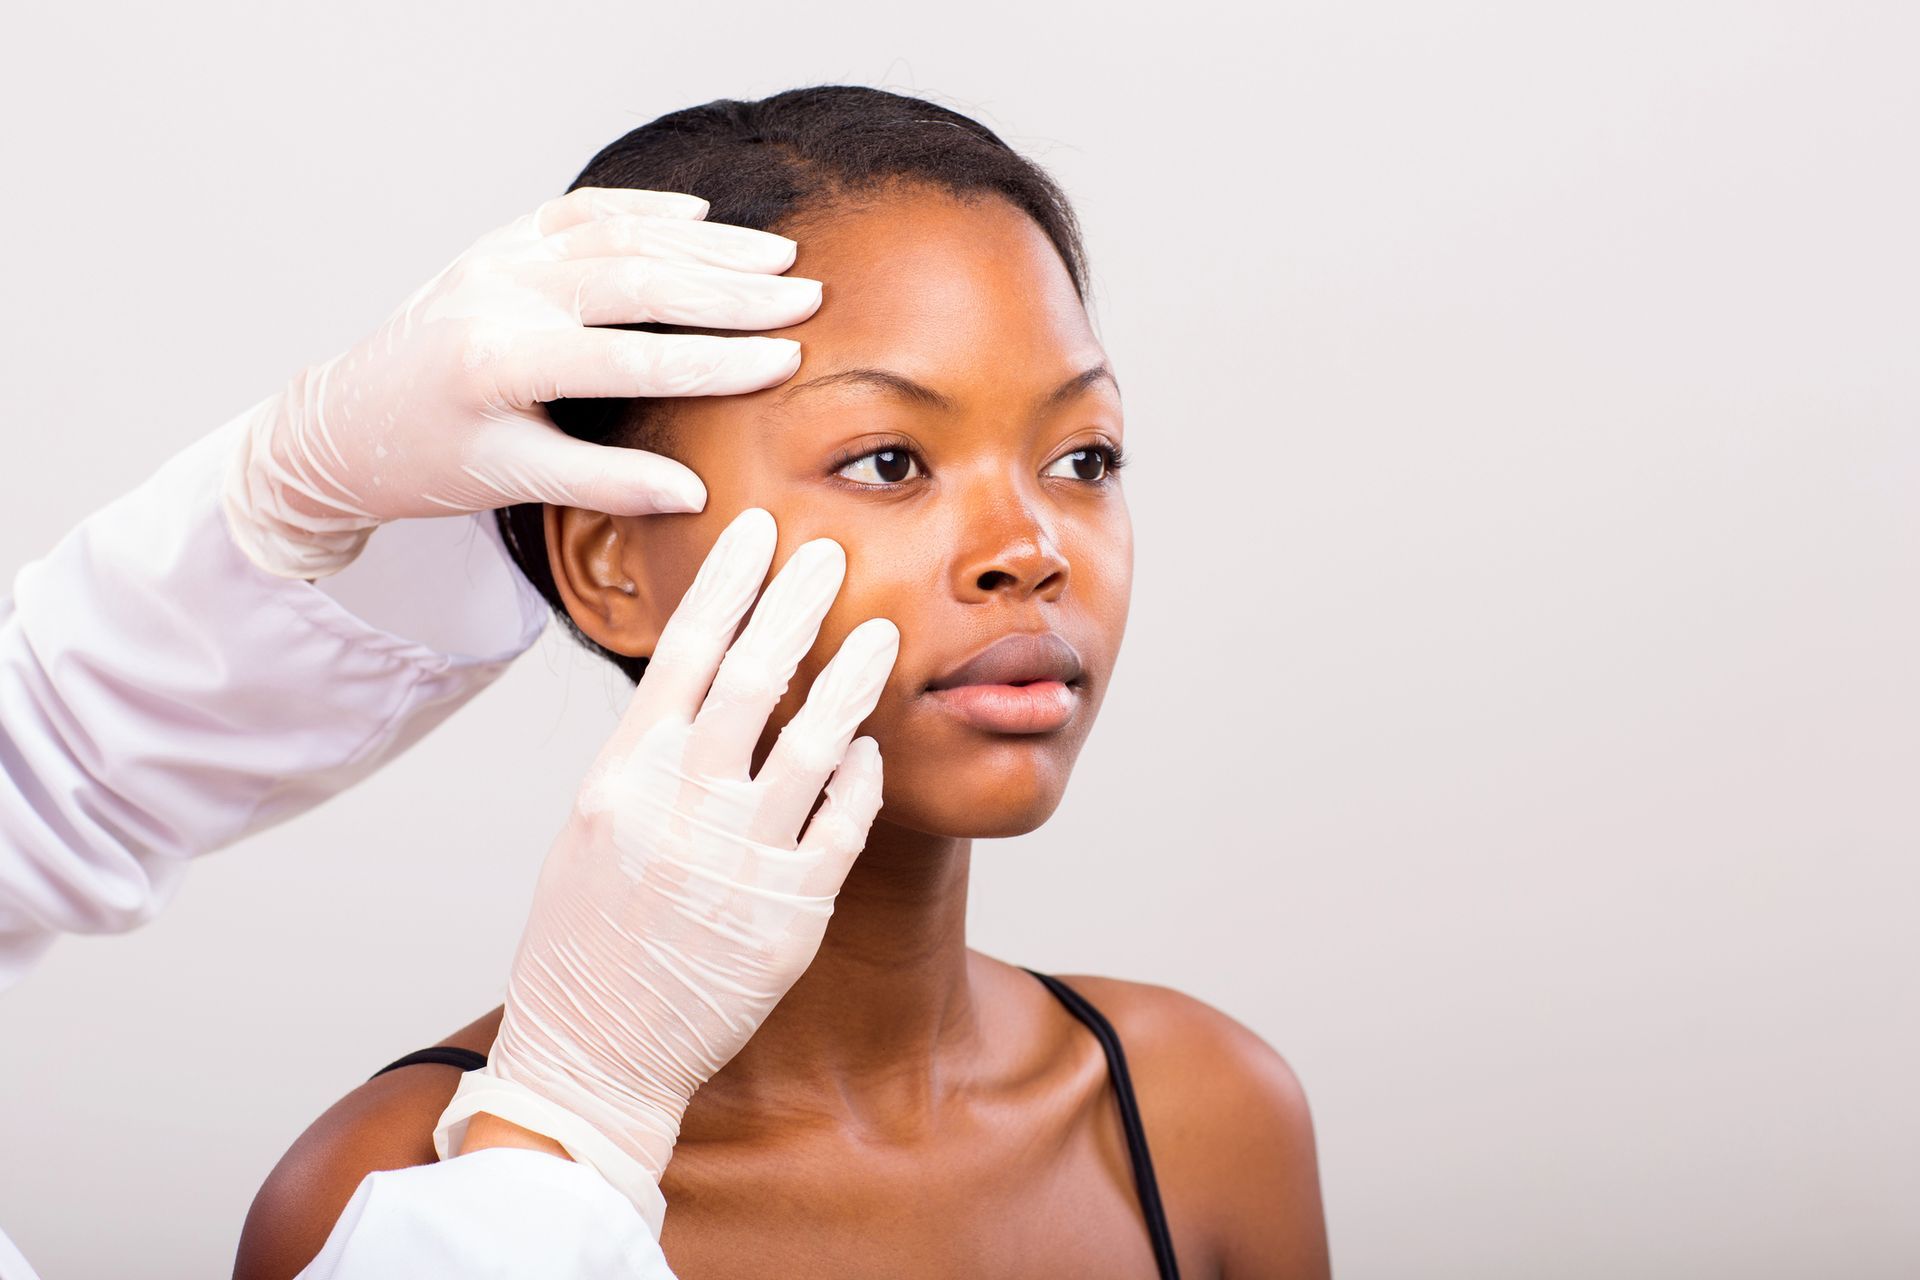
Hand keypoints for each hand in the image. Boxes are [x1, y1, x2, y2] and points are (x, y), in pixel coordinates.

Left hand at [221, 187, 820, 577]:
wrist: (342, 423)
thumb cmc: (427, 464)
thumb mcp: (514, 484)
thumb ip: (607, 484)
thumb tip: (695, 494)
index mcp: (501, 364)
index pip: (633, 359)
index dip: (717, 361)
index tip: (785, 359)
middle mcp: (499, 296)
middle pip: (638, 282)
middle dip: (731, 291)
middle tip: (805, 297)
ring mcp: (497, 260)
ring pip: (618, 236)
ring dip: (704, 244)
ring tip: (777, 255)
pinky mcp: (496, 244)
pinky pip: (580, 213)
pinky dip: (644, 210)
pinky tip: (701, 217)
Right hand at [433, 508, 896, 1230]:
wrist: (594, 1057)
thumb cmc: (584, 939)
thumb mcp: (590, 829)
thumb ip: (648, 757)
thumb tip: (702, 679)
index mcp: (620, 779)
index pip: (681, 653)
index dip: (725, 584)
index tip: (755, 530)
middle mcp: (680, 809)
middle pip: (752, 678)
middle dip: (797, 605)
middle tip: (831, 555)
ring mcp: (739, 862)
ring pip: (813, 742)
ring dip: (852, 679)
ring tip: (884, 633)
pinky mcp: (790, 916)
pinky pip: (843, 824)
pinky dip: (860, 776)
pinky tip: (867, 747)